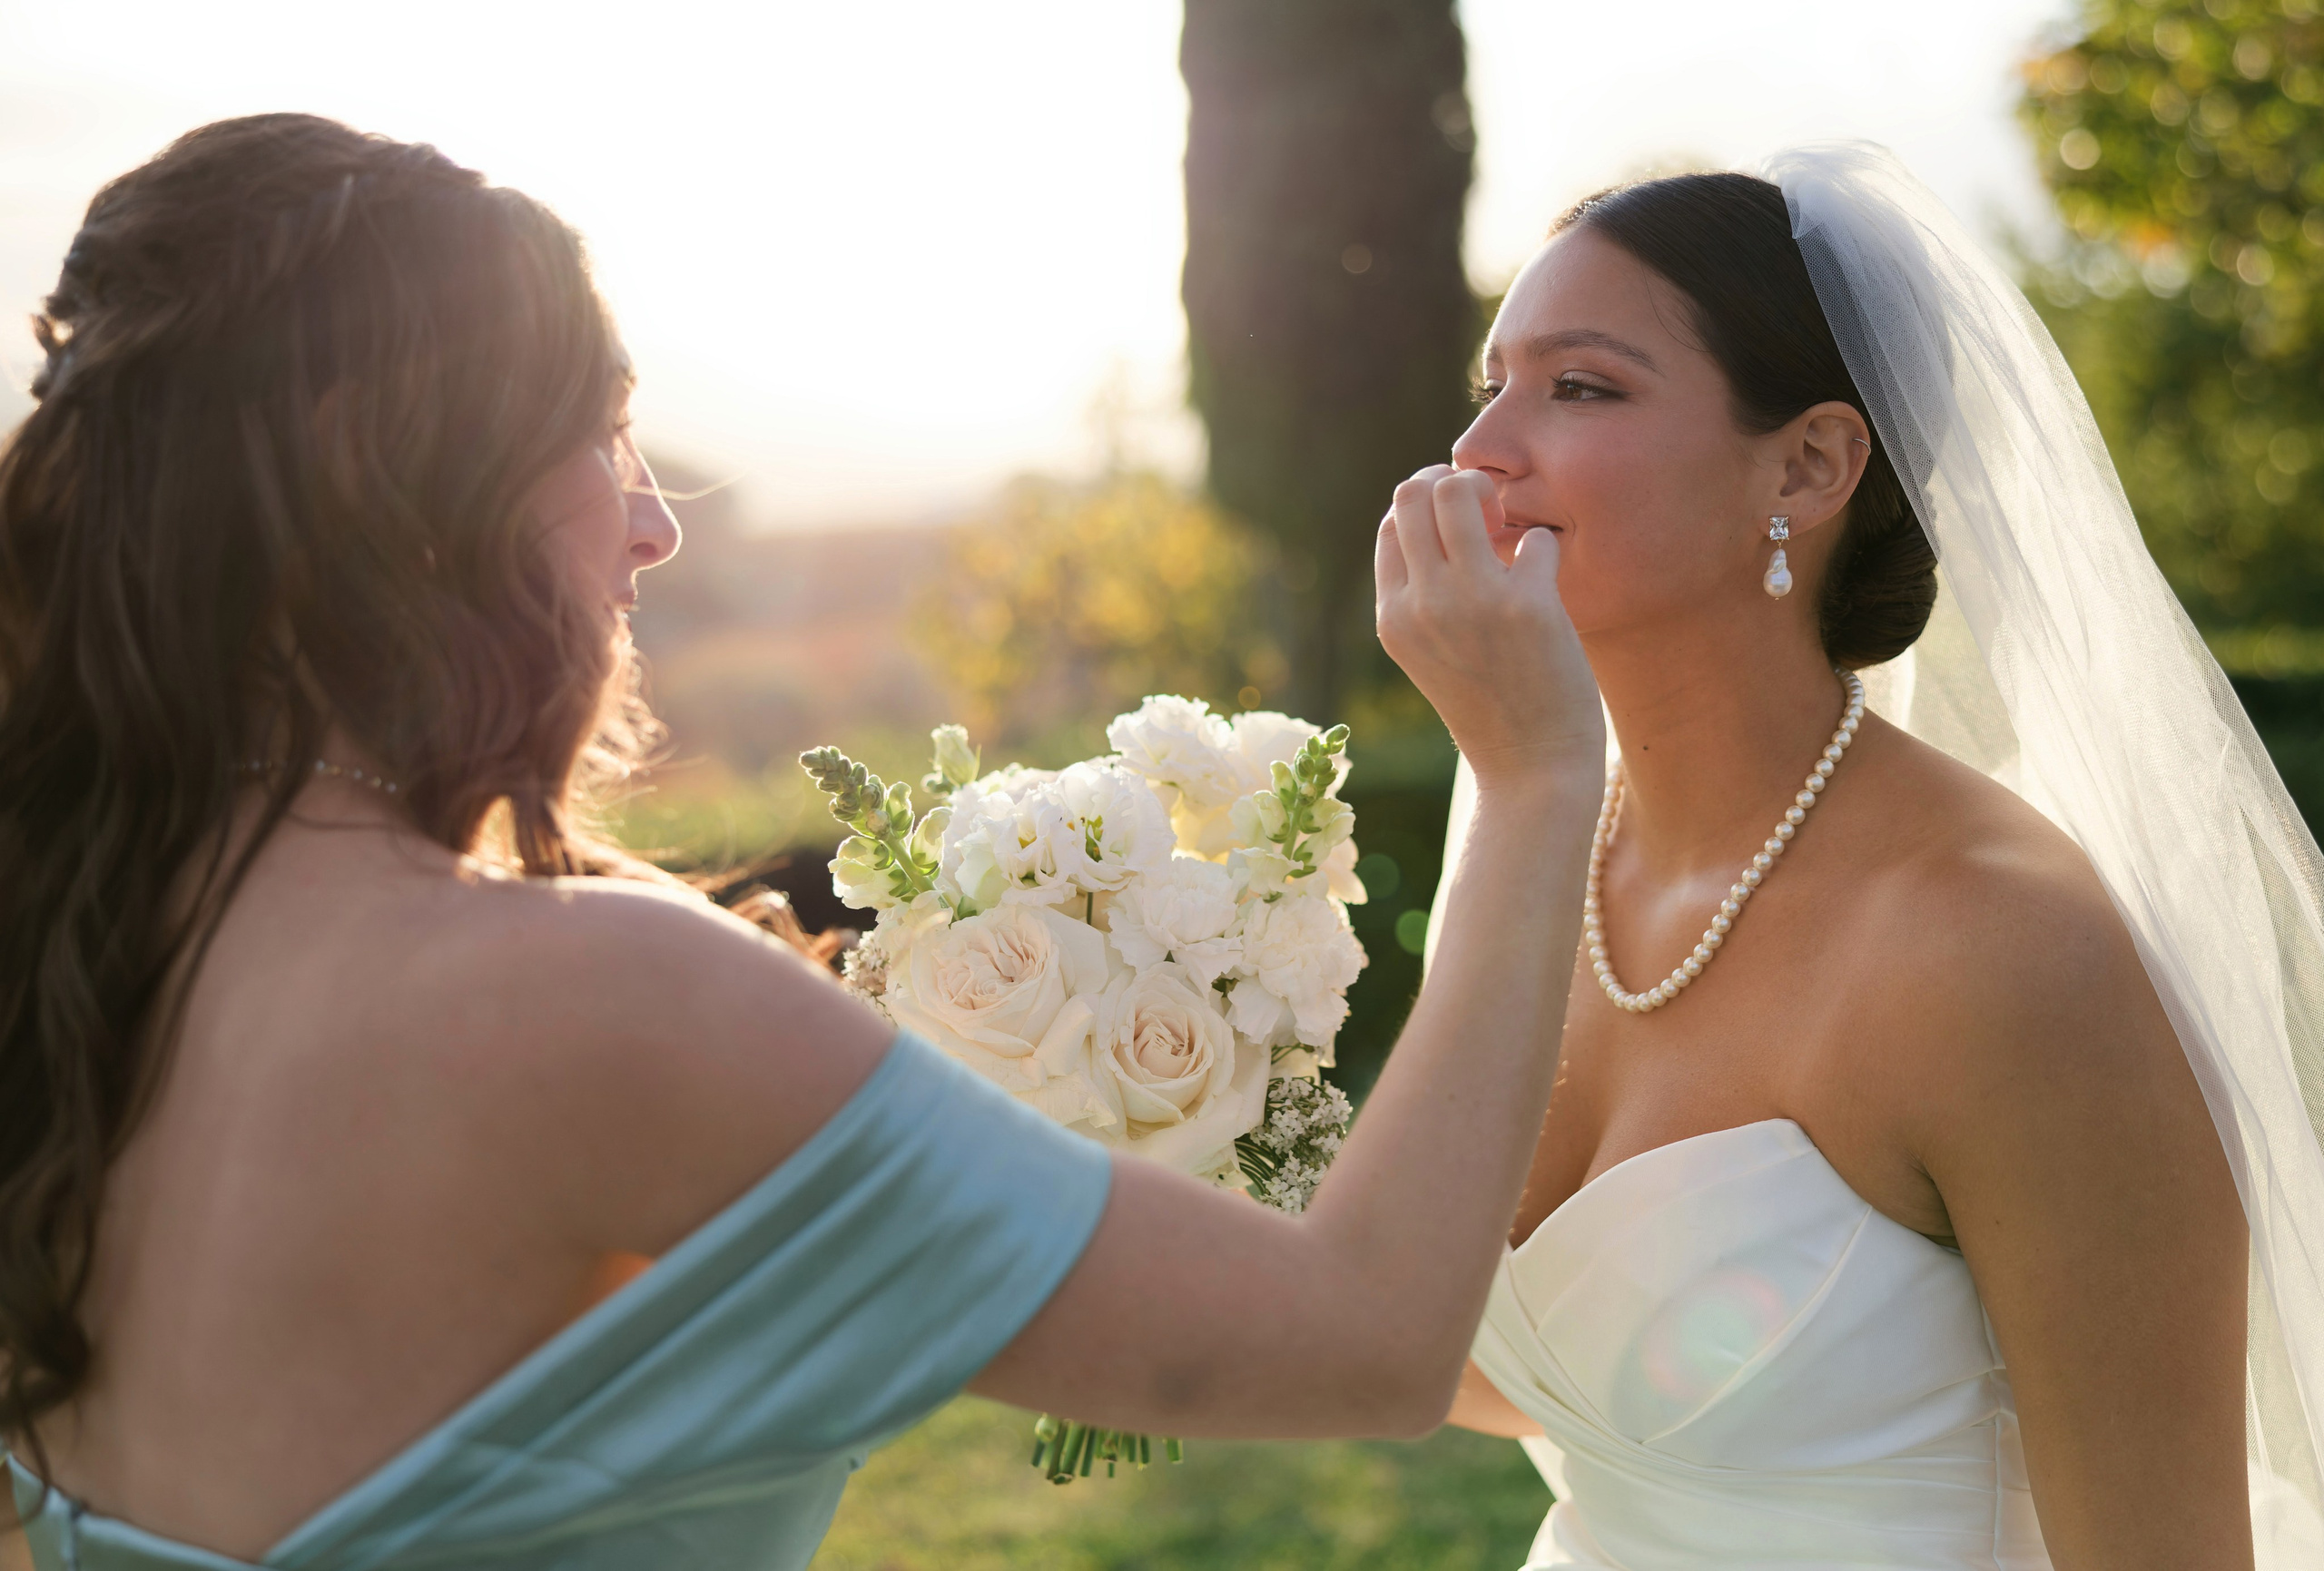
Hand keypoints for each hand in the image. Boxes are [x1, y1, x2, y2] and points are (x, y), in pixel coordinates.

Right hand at [1375, 466, 1602, 788]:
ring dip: (1490, 492)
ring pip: (1460, 490)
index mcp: (1392, 617)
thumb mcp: (1429, 652)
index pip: (1392, 523)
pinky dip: (1545, 548)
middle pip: (1415, 491)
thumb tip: (1444, 514)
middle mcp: (1422, 604)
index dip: (1428, 508)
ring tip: (1511, 527)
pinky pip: (1535, 538)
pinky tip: (1548, 578)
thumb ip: (1424, 594)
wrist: (1530, 771)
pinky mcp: (1527, 605)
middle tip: (1487, 512)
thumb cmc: (1488, 708)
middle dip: (1453, 482)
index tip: (1461, 526)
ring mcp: (1472, 601)